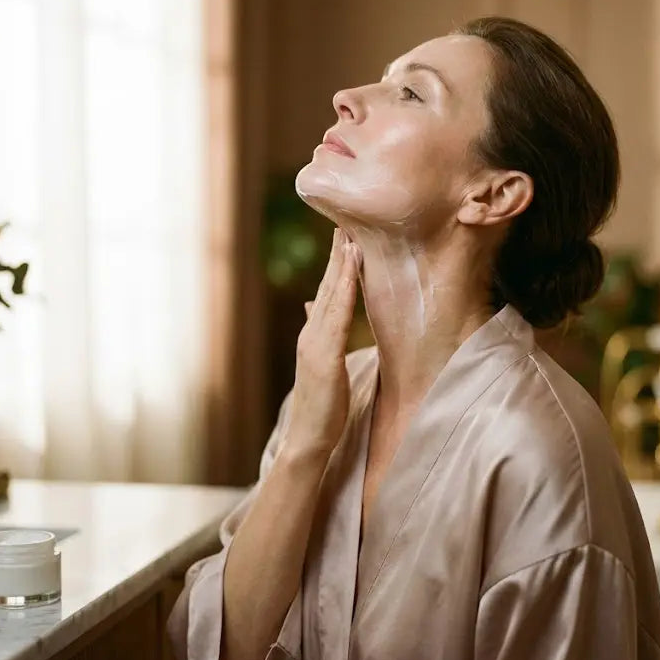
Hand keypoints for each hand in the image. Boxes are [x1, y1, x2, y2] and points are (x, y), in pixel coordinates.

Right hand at [284, 228, 361, 458]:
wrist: (308, 438)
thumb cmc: (322, 407)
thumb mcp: (324, 365)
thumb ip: (320, 335)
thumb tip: (314, 307)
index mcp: (315, 336)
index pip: (327, 292)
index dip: (336, 263)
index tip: (346, 235)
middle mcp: (312, 333)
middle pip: (326, 285)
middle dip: (337, 253)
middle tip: (346, 220)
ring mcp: (315, 343)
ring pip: (330, 295)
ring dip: (340, 264)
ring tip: (350, 236)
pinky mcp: (323, 356)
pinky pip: (337, 316)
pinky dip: (343, 290)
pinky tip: (351, 272)